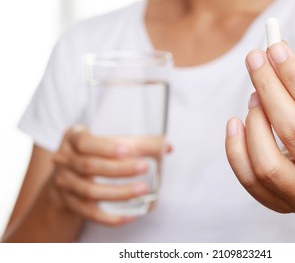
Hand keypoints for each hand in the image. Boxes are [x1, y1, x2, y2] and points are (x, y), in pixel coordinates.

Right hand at [50, 125, 169, 225]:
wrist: (67, 175)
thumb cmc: (94, 152)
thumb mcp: (107, 140)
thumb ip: (136, 142)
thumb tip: (166, 146)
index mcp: (73, 138)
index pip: (86, 142)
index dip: (106, 148)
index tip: (129, 150)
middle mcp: (64, 160)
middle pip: (90, 166)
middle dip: (120, 169)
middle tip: (145, 167)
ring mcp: (65, 184)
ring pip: (90, 192)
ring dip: (119, 192)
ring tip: (143, 190)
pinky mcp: (71, 204)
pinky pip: (90, 214)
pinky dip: (110, 218)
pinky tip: (131, 216)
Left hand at [225, 42, 294, 212]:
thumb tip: (264, 59)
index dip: (294, 76)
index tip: (273, 48)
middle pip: (294, 133)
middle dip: (269, 90)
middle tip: (254, 60)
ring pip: (267, 164)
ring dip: (254, 121)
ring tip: (254, 97)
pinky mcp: (282, 206)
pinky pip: (249, 180)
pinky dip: (236, 148)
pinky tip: (235, 122)